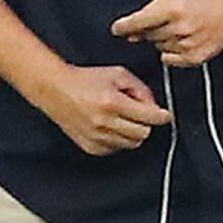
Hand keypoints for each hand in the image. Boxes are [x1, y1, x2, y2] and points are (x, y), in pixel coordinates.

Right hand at [33, 55, 172, 153]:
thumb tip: (155, 108)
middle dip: (145, 123)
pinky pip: (117, 148)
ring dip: (132, 132)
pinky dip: (118, 139)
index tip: (166, 115)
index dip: (162, 116)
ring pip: (132, 144)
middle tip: (138, 113)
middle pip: (143, 133)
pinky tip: (109, 126)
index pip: (149, 117)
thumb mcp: (118, 74)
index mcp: (112, 102)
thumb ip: (141, 89)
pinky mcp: (92, 147)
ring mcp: (97, 137)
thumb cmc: (85, 80)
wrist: (56, 90)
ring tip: (120, 117)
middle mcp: (105, 122)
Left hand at [112, 0, 222, 67]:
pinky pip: (169, 59)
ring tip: (182, 29)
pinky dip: (172, 52)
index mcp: (173, 8)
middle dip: (151, 30)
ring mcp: (187, 45)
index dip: (124, 26)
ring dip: (164, 40)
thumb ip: (151, 12)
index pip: (139, 21)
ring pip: (159, 47)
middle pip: (148, 36)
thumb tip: (130, 33)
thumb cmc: (204, 1)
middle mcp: (179, 27)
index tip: (116, 29)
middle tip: (167, 22)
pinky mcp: (194, 58)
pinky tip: (186, 41)